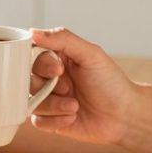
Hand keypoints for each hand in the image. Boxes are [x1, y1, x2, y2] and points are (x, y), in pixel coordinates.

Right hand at [28, 27, 142, 145]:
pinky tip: (73, 117)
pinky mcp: (50, 120)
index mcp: (57, 57)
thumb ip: (63, 38)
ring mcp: (49, 99)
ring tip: (75, 106)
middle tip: (68, 88)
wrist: (125, 116)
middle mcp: (50, 77)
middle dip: (47, 86)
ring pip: (31, 101)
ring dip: (54, 105)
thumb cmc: (111, 83)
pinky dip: (55, 120)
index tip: (58, 69)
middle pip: (26, 78)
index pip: (32, 54)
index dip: (41, 63)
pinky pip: (37, 120)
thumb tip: (33, 31)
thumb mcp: (91, 54)